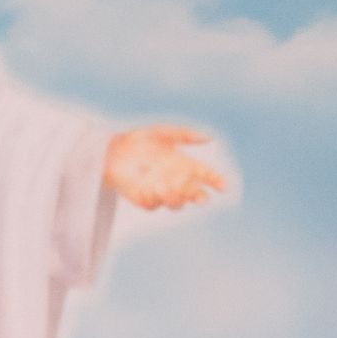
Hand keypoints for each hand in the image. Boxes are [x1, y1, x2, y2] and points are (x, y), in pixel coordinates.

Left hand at [103, 125, 225, 211]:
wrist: (114, 149)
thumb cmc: (140, 138)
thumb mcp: (165, 132)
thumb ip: (186, 135)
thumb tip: (210, 137)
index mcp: (184, 164)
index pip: (205, 176)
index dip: (216, 181)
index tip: (223, 186)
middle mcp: (176, 180)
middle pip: (193, 194)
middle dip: (198, 196)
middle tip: (200, 196)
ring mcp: (161, 191)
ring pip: (175, 204)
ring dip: (175, 198)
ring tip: (167, 186)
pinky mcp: (144, 199)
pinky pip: (153, 205)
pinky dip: (154, 198)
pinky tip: (151, 188)